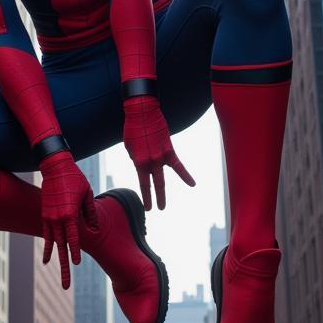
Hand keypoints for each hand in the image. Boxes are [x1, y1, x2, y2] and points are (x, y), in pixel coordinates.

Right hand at [39, 151, 98, 288]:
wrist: (54, 166)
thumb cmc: (74, 178)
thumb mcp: (87, 193)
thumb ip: (91, 213)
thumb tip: (95, 230)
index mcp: (69, 214)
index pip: (74, 239)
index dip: (75, 252)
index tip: (77, 264)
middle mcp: (57, 219)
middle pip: (62, 248)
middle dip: (65, 267)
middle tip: (65, 285)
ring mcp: (49, 218)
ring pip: (53, 244)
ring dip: (56, 261)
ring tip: (60, 278)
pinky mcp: (45, 215)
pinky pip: (46, 235)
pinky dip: (47, 247)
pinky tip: (47, 259)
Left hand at [123, 95, 194, 209]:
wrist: (143, 112)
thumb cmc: (133, 128)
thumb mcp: (129, 147)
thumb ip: (136, 159)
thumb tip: (145, 165)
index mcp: (138, 162)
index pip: (143, 184)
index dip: (145, 197)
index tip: (146, 207)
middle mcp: (150, 162)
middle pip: (154, 185)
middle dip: (154, 199)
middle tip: (155, 210)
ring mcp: (160, 157)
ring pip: (164, 179)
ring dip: (162, 194)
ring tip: (163, 206)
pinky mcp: (169, 150)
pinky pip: (179, 166)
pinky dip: (186, 175)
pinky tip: (192, 184)